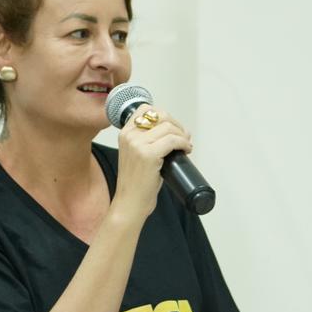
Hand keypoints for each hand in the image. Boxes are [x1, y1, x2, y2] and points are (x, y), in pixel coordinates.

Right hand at [112, 104, 191, 222]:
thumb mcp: (136, 155)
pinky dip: (184, 143)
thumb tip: (176, 131)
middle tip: (184, 137)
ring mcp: (138, 144)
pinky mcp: (148, 155)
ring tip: (186, 145)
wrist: (130, 202)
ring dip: (182, 135)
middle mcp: (130, 136)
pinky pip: (173, 140)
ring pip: (169, 127)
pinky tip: (186, 150)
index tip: (173, 128)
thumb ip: (148, 141)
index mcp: (125, 133)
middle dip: (177, 125)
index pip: (146, 109)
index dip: (165, 116)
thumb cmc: (136, 183)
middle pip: (161, 116)